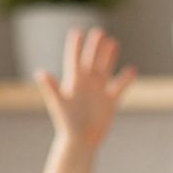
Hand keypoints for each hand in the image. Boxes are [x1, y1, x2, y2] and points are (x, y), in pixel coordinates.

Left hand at [36, 27, 135, 148]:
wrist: (81, 141)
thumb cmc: (67, 124)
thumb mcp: (59, 104)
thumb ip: (51, 88)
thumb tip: (40, 73)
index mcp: (73, 82)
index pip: (74, 59)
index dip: (75, 46)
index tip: (77, 32)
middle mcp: (86, 84)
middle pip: (91, 60)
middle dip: (95, 46)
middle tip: (99, 31)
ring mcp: (99, 91)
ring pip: (105, 69)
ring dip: (108, 57)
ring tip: (113, 42)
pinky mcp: (110, 101)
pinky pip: (119, 86)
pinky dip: (126, 78)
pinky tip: (131, 69)